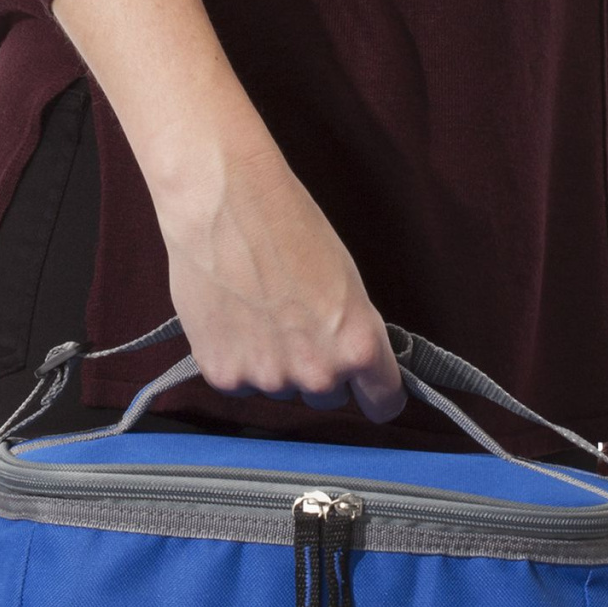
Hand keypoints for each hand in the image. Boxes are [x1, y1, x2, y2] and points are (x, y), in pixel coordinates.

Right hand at [156, 133, 403, 418]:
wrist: (223, 203)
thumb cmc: (289, 228)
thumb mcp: (348, 283)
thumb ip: (352, 335)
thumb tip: (354, 363)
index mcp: (359, 347)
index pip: (383, 403)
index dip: (376, 392)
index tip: (368, 387)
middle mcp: (318, 373)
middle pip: (327, 395)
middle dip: (317, 369)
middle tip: (296, 323)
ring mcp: (269, 379)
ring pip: (281, 388)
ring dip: (273, 364)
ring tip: (256, 312)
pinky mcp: (223, 376)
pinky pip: (240, 383)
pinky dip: (236, 359)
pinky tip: (231, 319)